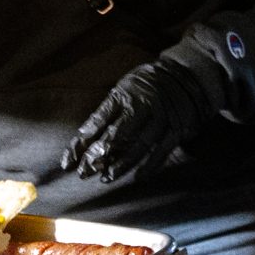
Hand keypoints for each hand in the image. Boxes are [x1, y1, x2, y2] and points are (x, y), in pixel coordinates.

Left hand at [62, 61, 213, 184]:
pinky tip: (136, 177)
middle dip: (98, 156)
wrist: (186, 76)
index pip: (98, 121)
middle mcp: (143, 105)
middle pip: (117, 135)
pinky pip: (161, 151)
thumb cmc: (146, 85)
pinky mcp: (177, 129)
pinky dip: (149, 165)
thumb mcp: (123, 89)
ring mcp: (161, 118)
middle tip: (83, 173)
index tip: (68, 162)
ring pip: (139, 145)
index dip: (81, 143)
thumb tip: (83, 139)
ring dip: (121, 165)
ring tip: (106, 178)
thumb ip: (106, 112)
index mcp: (125, 94)